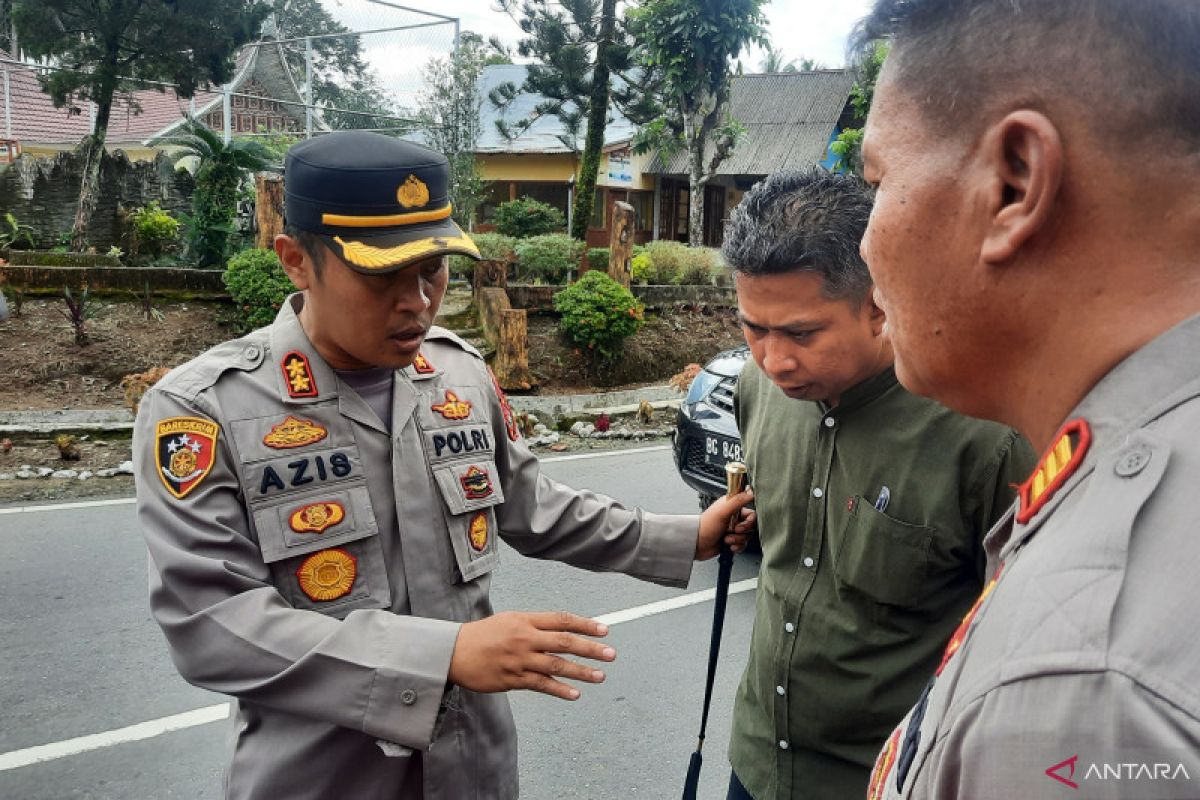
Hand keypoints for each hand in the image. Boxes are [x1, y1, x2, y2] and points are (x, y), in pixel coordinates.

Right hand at [448, 611, 613, 700]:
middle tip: (611, 654)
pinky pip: (541, 685)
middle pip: (564, 642)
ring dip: (581, 671)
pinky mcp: (513, 679)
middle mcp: (525, 638)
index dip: (585, 624)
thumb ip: (536, 624)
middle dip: (590, 648)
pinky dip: (559, 690)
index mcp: (525, 620)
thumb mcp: (510, 620)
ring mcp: (520, 660)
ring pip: (556, 665)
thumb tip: (563, 630)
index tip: (604, 630)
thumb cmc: (483, 634)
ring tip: (600, 675)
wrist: (454, 652)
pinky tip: (574, 694)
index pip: (561, 620)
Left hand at [695, 488, 755, 559]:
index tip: (741, 522)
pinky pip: (743, 545)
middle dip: (742, 531)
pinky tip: (728, 545)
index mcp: (732, 506)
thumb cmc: (706, 526)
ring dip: (737, 539)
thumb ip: (738, 500)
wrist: (697, 544)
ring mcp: (733, 529)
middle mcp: (734, 517)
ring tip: (726, 538)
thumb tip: (751, 492)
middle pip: (751, 526)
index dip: (749, 520)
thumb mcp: (723, 511)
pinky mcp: (732, 540)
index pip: (751, 512)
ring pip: (747, 536)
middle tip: (733, 530)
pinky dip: (737, 546)